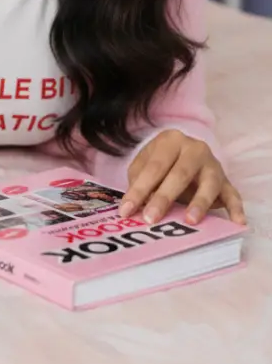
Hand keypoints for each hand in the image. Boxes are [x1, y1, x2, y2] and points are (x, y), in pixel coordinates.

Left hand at [119, 129, 245, 225]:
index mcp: (170, 140)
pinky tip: (237, 223)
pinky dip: (236, 209)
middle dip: (163, 197)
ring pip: (208, 183)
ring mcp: (213, 165)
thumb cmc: (161, 163)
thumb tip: (136, 205)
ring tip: (189, 221)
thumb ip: (140, 181)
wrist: (186, 153)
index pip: (154, 167)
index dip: (139, 189)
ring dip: (199, 203)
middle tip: (151, 219)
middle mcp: (194, 148)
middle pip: (180, 173)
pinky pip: (233, 195)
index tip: (126, 211)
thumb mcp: (144, 165)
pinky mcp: (226, 181)